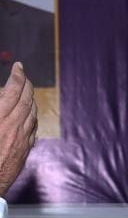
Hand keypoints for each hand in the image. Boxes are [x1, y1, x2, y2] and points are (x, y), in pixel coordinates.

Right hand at [0, 63, 37, 196]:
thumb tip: (4, 95)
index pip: (13, 91)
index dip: (17, 76)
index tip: (18, 66)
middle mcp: (13, 127)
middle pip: (27, 100)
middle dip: (27, 84)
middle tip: (24, 75)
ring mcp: (21, 140)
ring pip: (32, 113)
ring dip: (31, 99)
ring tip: (27, 91)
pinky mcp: (24, 151)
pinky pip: (33, 128)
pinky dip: (32, 116)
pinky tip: (29, 114)